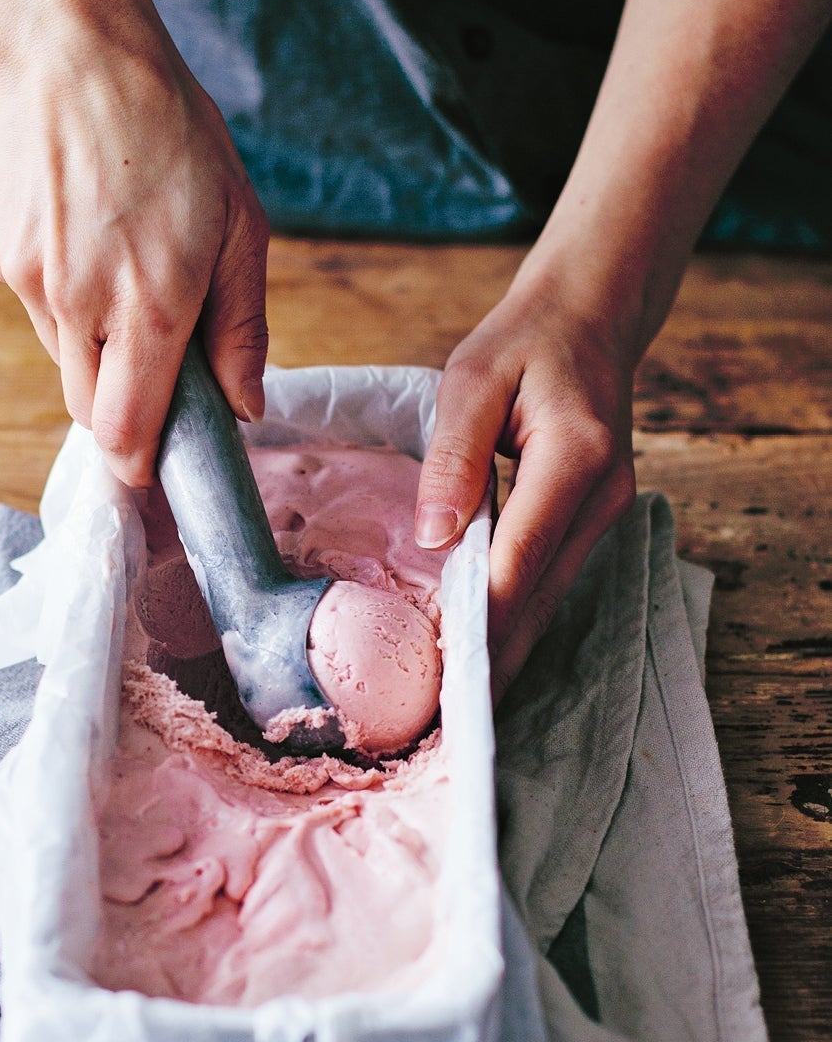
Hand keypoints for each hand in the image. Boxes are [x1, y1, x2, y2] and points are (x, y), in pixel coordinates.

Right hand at [0, 0, 269, 486]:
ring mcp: (32, 283)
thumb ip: (241, 329)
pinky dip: (63, 293)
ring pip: (63, 356)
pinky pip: (37, 306)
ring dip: (95, 342)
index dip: (139, 463)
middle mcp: (82, 305)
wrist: (73, 55)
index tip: (152, 469)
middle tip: (155, 357)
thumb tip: (242, 407)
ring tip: (122, 262)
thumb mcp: (241, 228)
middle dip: (121, 406)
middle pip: (88, 408)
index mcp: (153, 306)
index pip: (127, 430)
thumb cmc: (172, 134)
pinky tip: (83, 232)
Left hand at [414, 264, 638, 697]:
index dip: (478, 622)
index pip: (518, 560)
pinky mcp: (594, 522)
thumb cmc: (525, 343)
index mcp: (575, 459)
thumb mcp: (473, 379)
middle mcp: (603, 498)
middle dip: (490, 659)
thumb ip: (454, 456)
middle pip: (539, 598)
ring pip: (549, 600)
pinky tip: (481, 655)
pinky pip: (550, 583)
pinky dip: (515, 620)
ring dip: (504, 649)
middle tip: (441, 721)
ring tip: (455, 706)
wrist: (589, 320)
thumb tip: (435, 538)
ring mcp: (606, 515)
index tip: (440, 674)